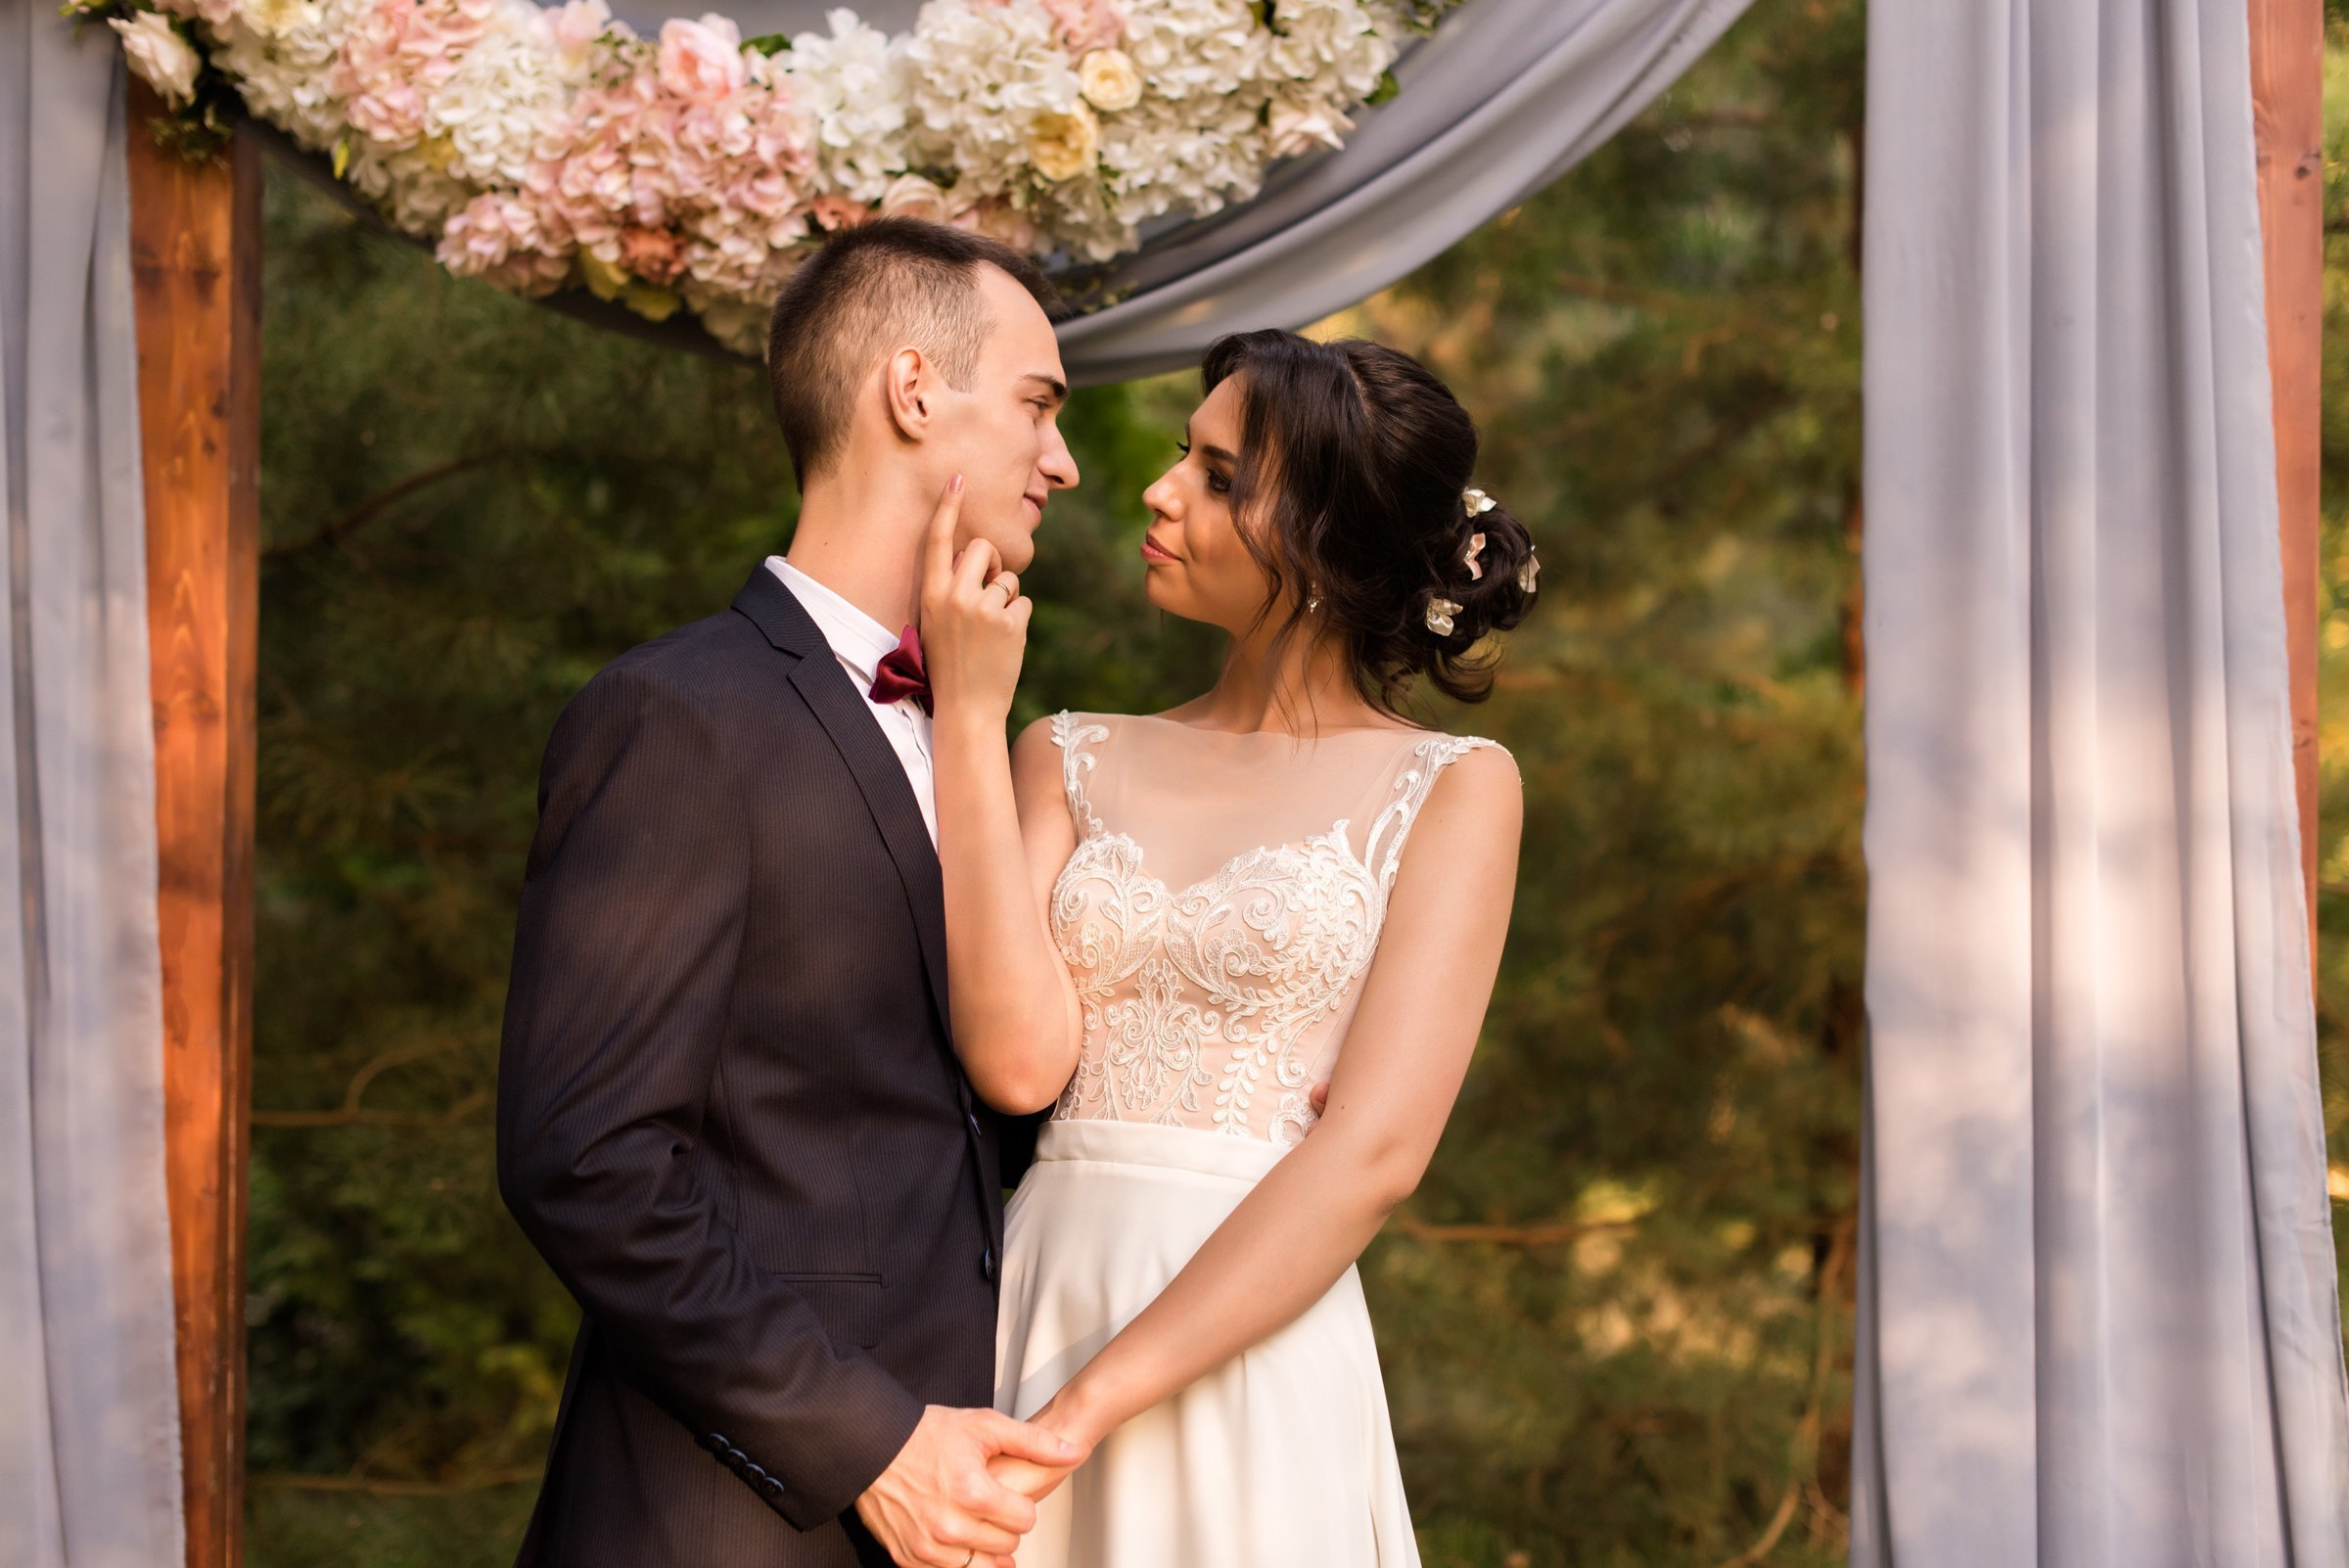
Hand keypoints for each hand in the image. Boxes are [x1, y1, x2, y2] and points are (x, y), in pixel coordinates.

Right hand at [855, 1404, 1077, 1567]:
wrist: (872, 1446)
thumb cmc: (925, 1434)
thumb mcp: (984, 1426)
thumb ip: (1033, 1442)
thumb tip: (1072, 1452)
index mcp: (973, 1492)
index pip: (1025, 1520)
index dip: (1021, 1505)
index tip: (1008, 1495)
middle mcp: (950, 1526)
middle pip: (1006, 1546)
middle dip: (1004, 1526)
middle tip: (988, 1505)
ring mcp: (927, 1546)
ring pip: (980, 1567)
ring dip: (982, 1547)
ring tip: (973, 1521)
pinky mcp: (908, 1558)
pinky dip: (955, 1559)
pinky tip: (953, 1536)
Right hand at [919, 473, 1030, 724]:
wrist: (967, 707)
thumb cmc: (951, 664)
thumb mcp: (936, 622)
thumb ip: (950, 590)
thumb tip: (976, 560)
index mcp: (930, 594)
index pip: (939, 540)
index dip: (948, 507)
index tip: (959, 478)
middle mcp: (955, 596)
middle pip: (983, 549)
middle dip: (991, 564)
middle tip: (986, 594)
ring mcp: (983, 608)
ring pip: (1008, 578)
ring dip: (1006, 599)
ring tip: (991, 631)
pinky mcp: (1010, 622)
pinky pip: (1022, 602)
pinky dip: (1018, 619)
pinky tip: (1004, 642)